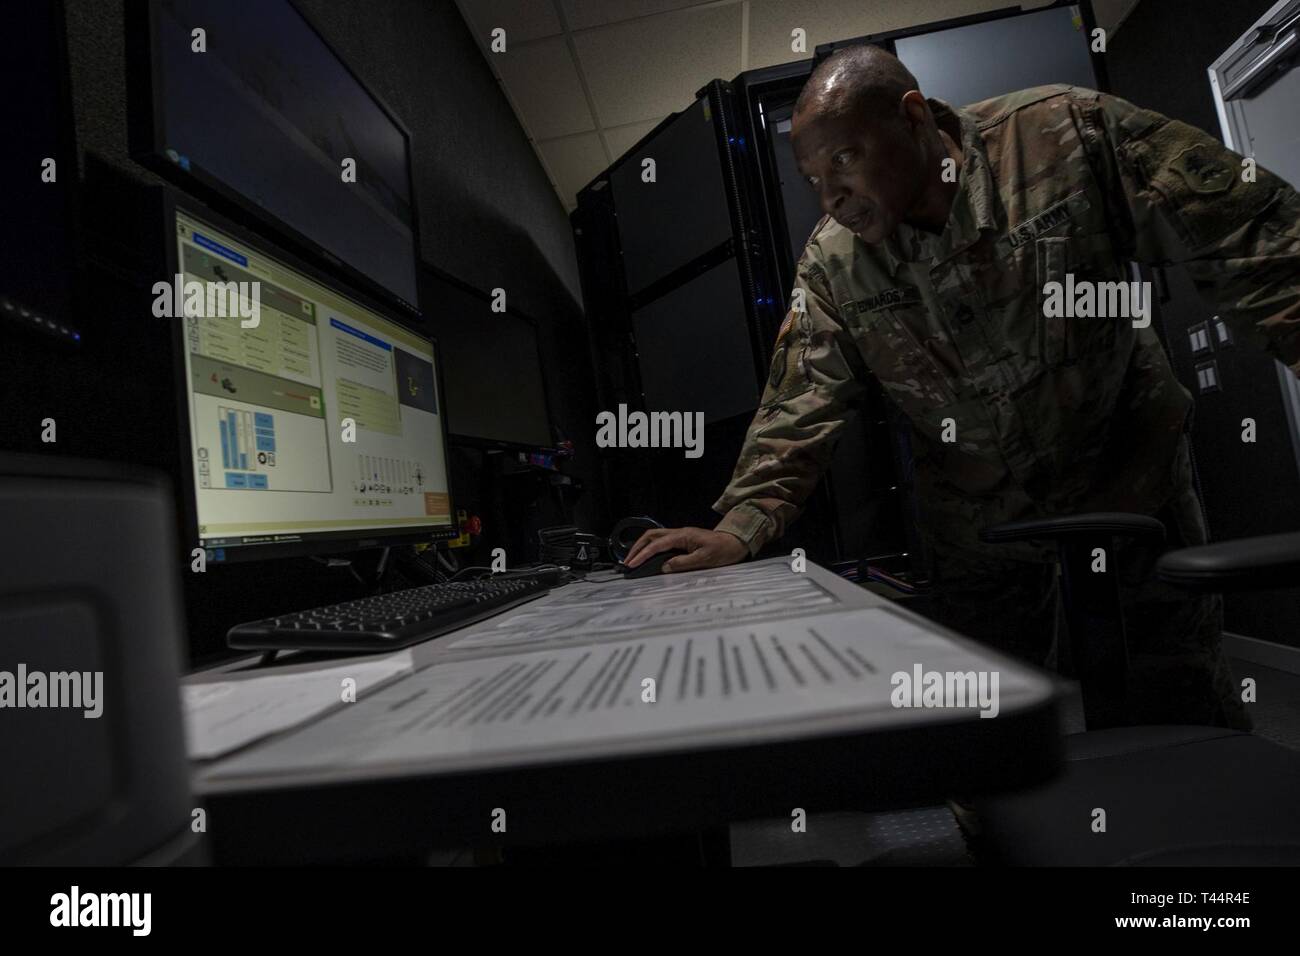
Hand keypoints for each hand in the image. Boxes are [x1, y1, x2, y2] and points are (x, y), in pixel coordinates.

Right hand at [622, 526, 747, 573]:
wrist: (736, 543)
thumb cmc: (722, 551)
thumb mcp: (704, 559)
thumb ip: (683, 563)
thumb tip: (664, 567)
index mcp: (683, 536)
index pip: (657, 545)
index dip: (642, 555)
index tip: (632, 564)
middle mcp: (679, 532)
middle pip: (651, 536)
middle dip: (637, 547)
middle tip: (627, 561)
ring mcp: (681, 535)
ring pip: (655, 537)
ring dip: (642, 546)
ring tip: (633, 559)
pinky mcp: (683, 539)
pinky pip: (662, 540)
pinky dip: (651, 547)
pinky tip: (648, 556)